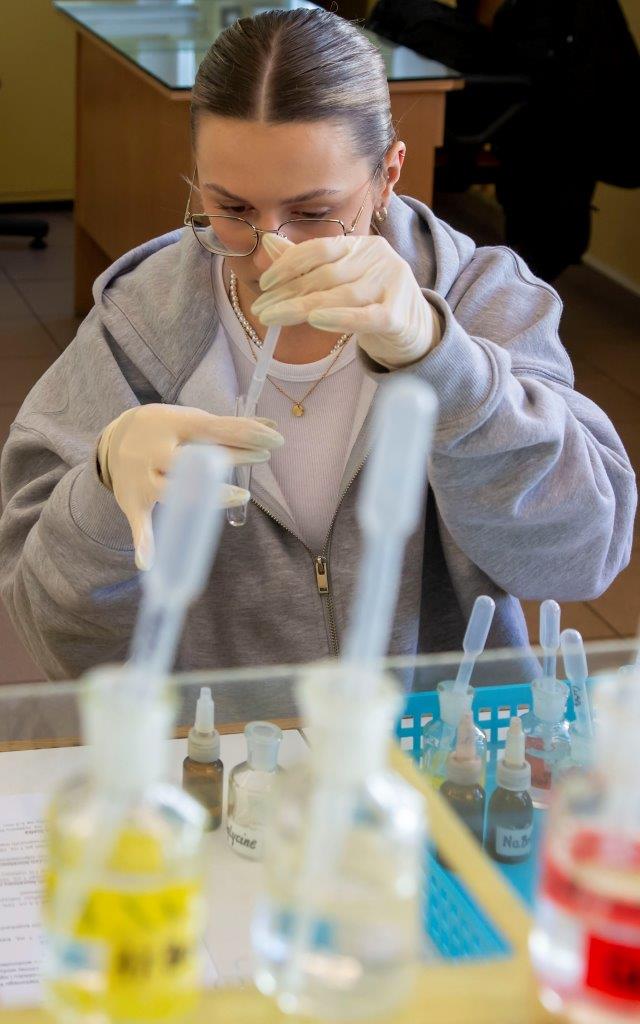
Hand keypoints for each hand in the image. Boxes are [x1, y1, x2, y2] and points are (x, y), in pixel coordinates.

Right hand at [97, 404, 282, 569]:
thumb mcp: (191, 420)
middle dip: (231, 458)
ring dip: (206, 496)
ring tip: (241, 496)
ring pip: (171, 491)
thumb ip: (229, 427)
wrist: (111, 440)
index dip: (246, 434)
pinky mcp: (133, 501)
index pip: (214, 429)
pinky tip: (148, 564)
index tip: (276, 441)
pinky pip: (138, 524)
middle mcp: (155, 451)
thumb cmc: (165, 431)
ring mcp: (142, 478)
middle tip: (262, 457)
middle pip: (194, 459)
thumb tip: (273, 428)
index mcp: (173, 425)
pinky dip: (143, 544)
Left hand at [251, 233, 440, 369]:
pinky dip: (340, 318)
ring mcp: (392, 285)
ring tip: (273, 319)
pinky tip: (315, 321)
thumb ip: (305, 263)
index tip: (265, 284)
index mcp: (361, 246)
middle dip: (288, 293)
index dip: (289, 264)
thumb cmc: (370, 301)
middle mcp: (378, 259)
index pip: (320, 248)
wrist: (414, 329)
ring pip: (341, 296)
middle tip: (261, 310)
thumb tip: (267, 241)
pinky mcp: (400, 316)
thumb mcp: (339, 279)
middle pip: (326, 275)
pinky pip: (366, 317)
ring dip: (302, 309)